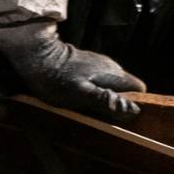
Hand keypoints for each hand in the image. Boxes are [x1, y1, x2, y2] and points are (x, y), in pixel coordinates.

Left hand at [0, 21, 145, 118]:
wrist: (35, 56)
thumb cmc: (57, 79)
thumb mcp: (81, 94)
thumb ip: (106, 101)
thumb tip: (133, 110)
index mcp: (113, 74)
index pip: (138, 88)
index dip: (135, 103)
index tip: (123, 117)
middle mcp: (110, 66)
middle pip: (126, 88)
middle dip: (119, 103)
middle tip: (103, 117)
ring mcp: (98, 63)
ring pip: (112, 85)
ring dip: (105, 98)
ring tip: (90, 110)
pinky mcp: (86, 63)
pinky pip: (99, 81)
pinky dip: (95, 91)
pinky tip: (80, 98)